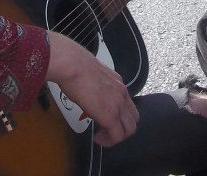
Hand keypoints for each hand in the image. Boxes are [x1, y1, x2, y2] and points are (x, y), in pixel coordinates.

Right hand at [45, 31, 138, 146]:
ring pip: (129, 129)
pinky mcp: (110, 115)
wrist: (72, 65)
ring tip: (101, 136)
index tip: (104, 118)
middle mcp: (122, 93)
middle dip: (121, 129)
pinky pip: (117, 136)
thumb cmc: (75, 66)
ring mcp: (118, 104)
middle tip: (106, 131)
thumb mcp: (91, 75)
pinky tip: (97, 138)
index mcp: (117, 82)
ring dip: (116, 136)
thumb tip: (88, 92)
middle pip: (133, 119)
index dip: (119, 116)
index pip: (128, 104)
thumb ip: (95, 85)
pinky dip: (108, 141)